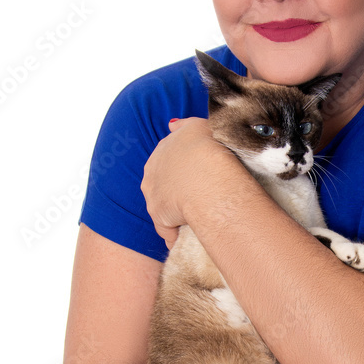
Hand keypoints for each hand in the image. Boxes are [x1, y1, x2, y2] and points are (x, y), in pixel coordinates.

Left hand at [141, 117, 226, 247]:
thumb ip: (185, 125)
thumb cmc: (211, 147)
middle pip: (164, 184)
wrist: (209, 174)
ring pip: (164, 207)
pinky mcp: (160, 217)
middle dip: (177, 191)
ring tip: (198, 219)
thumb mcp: (199, 126)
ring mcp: (154, 194)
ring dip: (176, 214)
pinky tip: (189, 239)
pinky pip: (168, 230)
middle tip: (201, 197)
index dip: (185, 169)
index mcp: (162, 149)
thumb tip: (172, 124)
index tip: (200, 175)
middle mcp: (152, 171)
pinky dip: (176, 236)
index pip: (169, 161)